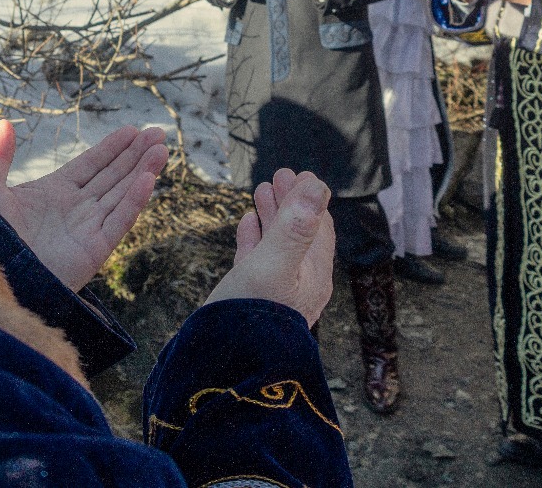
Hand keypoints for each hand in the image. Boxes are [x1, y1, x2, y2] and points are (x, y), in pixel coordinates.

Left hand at [0, 121, 168, 291]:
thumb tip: (5, 124)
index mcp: (53, 193)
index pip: (91, 165)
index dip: (112, 148)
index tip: (132, 130)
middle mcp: (75, 209)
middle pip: (113, 176)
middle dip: (136, 155)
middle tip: (158, 133)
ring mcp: (86, 229)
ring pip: (122, 194)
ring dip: (143, 171)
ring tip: (162, 150)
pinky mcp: (93, 250)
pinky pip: (119, 221)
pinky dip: (134, 200)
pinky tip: (149, 179)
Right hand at [204, 169, 334, 325]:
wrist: (222, 367)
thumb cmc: (251, 317)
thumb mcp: (273, 264)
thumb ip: (295, 226)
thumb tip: (318, 186)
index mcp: (314, 275)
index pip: (319, 226)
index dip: (309, 198)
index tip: (297, 173)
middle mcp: (300, 284)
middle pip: (301, 232)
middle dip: (291, 202)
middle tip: (277, 174)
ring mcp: (277, 293)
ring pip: (279, 245)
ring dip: (273, 215)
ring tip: (261, 189)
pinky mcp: (253, 301)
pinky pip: (260, 262)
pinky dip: (255, 237)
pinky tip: (247, 222)